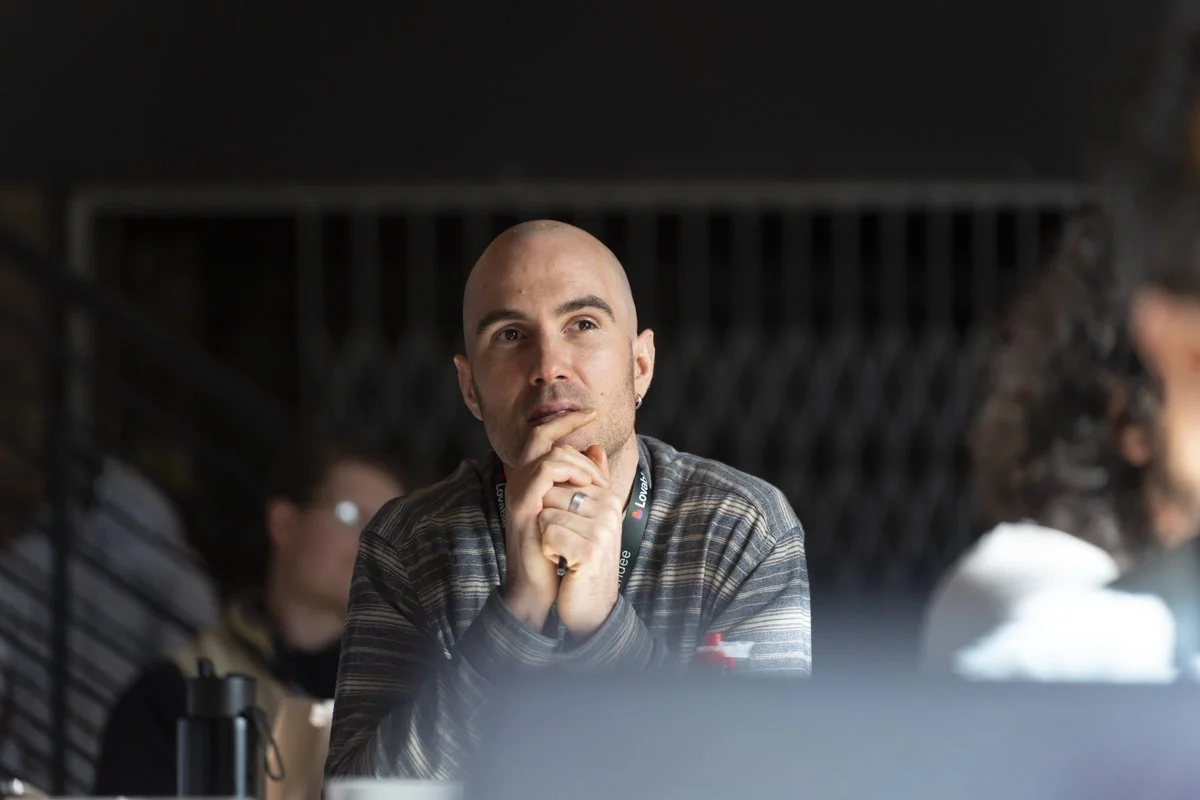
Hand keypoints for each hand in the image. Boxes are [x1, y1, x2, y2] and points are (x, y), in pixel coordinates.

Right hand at [500, 410, 608, 630]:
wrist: (538, 585)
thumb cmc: (556, 548)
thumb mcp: (576, 506)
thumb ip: (585, 478)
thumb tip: (596, 447)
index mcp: (530, 479)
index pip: (542, 436)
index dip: (565, 420)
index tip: (592, 411)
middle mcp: (519, 481)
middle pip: (538, 435)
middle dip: (567, 421)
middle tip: (593, 415)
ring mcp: (518, 493)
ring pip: (547, 453)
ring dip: (579, 461)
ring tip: (595, 479)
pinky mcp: (522, 507)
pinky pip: (545, 472)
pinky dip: (569, 472)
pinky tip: (586, 486)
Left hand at [539, 445, 623, 638]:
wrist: (591, 605)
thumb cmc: (584, 557)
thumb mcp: (589, 517)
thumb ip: (593, 480)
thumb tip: (594, 446)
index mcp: (608, 496)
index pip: (560, 476)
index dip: (551, 505)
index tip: (569, 528)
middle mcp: (609, 508)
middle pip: (550, 493)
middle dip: (546, 519)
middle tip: (566, 543)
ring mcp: (602, 528)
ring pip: (545, 514)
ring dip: (546, 537)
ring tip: (565, 553)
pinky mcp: (590, 550)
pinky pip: (548, 535)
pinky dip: (548, 551)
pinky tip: (564, 564)